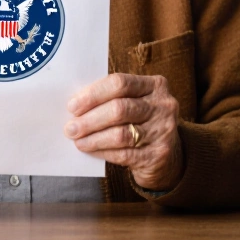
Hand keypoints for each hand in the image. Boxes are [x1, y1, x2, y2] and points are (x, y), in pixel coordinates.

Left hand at [64, 73, 182, 191]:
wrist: (169, 156)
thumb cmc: (141, 123)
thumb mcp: (135, 103)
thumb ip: (112, 99)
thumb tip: (75, 106)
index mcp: (155, 85)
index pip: (120, 83)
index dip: (93, 94)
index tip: (72, 106)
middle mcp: (163, 106)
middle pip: (119, 108)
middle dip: (90, 119)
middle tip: (70, 128)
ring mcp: (164, 131)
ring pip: (121, 134)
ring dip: (93, 138)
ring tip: (77, 140)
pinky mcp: (159, 155)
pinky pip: (124, 153)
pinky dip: (103, 151)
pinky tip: (90, 150)